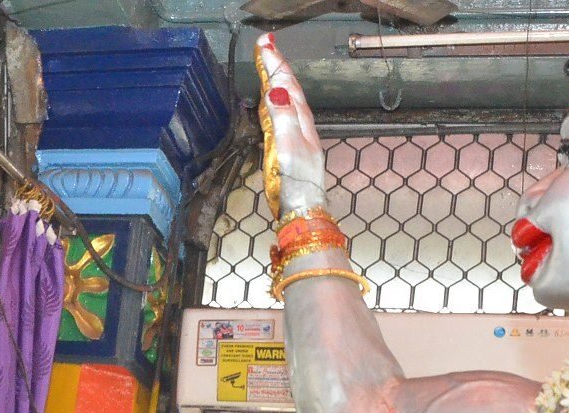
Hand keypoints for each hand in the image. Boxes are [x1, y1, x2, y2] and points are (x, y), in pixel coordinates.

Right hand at [256, 33, 327, 216]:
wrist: (303, 212)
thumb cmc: (294, 182)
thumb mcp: (287, 147)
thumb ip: (282, 118)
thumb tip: (276, 89)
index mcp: (300, 122)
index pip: (287, 85)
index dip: (277, 65)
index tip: (265, 43)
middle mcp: (302, 126)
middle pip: (291, 90)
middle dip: (278, 67)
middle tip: (266, 46)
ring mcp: (300, 138)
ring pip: (290, 102)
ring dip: (280, 82)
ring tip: (271, 66)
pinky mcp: (294, 150)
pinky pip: (287, 117)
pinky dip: (279, 102)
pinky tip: (276, 106)